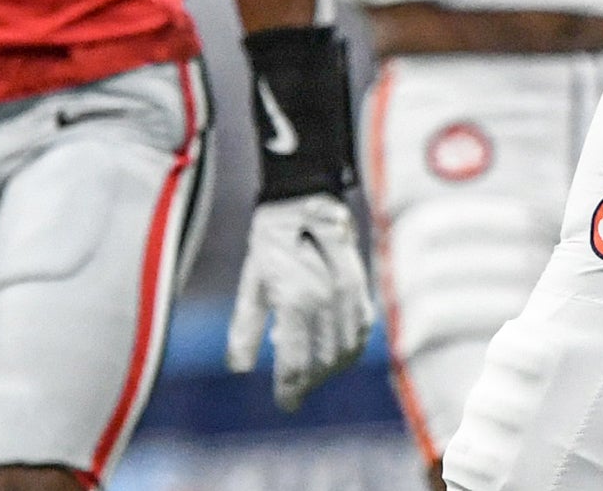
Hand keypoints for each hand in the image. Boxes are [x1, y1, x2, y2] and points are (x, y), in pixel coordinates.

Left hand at [225, 192, 373, 410]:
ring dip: (330, 368)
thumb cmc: (271, 240)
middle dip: (309, 382)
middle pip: (322, 361)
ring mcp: (348, 293)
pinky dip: (351, 346)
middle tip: (296, 390)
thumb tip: (240, 369)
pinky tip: (339, 351)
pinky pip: (362, 327)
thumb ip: (246, 328)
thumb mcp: (252, 281)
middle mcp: (327, 301)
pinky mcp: (361, 285)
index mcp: (297, 301)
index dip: (289, 390)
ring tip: (314, 374)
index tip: (284, 404)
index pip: (296, 363)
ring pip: (346, 348)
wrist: (305, 199)